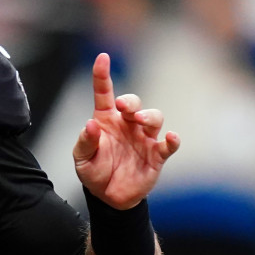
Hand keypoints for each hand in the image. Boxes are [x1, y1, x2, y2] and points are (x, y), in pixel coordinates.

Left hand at [72, 52, 179, 208]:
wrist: (109, 196)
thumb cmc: (95, 172)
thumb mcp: (81, 159)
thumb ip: (85, 142)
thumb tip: (91, 124)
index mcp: (106, 120)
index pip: (104, 93)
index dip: (102, 75)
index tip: (102, 57)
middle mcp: (127, 125)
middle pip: (133, 103)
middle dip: (130, 101)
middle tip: (123, 106)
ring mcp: (143, 139)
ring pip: (154, 117)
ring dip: (148, 116)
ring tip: (140, 121)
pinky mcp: (156, 155)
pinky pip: (168, 145)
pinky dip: (172, 140)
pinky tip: (170, 137)